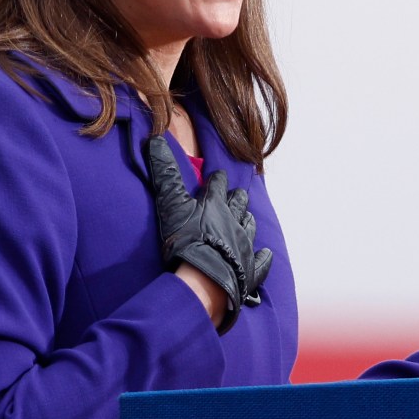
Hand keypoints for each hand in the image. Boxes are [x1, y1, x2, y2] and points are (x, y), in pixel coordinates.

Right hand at [143, 134, 273, 334]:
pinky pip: (260, 261)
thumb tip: (154, 139)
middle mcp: (235, 221)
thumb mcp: (171, 204)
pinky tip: (263, 254)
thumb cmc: (186, 241)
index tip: (216, 175)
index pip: (218, 185)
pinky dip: (262, 257)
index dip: (216, 179)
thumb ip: (164, 174)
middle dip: (236, 198)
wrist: (204, 278)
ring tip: (245, 219)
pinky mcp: (250, 269)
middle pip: (239, 203)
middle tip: (235, 196)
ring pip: (250, 227)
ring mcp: (245, 245)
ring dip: (247, 221)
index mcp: (216, 204)